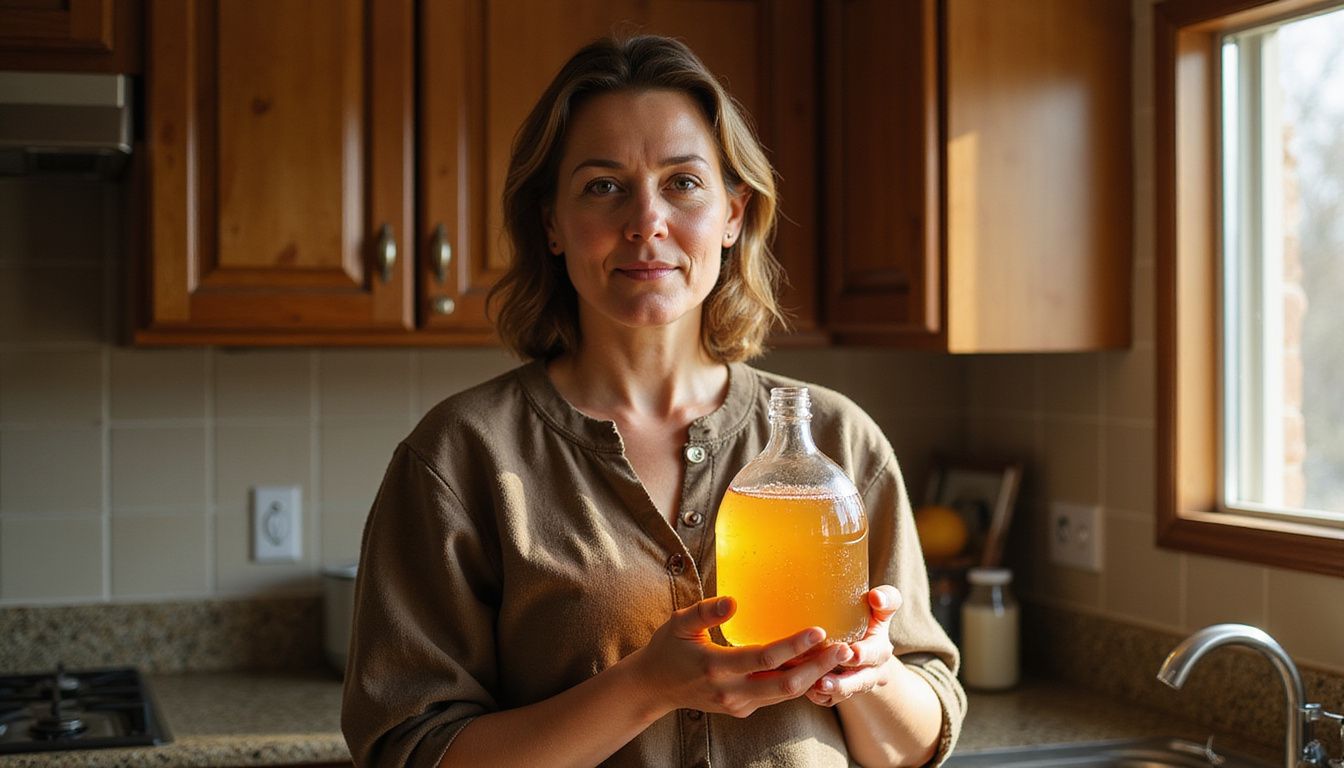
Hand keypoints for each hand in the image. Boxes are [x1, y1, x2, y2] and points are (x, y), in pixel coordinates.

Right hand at [629, 596, 853, 718]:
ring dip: (814, 677)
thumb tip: (734, 600)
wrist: (654, 688)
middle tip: (844, 647)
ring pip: (785, 695)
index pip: (763, 658)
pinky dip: (798, 683)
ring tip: (838, 656)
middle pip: (785, 684)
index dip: (794, 646)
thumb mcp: (679, 623)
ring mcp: (738, 705)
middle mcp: (730, 691)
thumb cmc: (667, 648)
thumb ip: (706, 611)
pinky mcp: (742, 710)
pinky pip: (776, 697)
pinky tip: (815, 666)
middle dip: (818, 667)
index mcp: (715, 666)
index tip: (819, 631)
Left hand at [806, 585, 901, 706]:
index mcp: (880, 650)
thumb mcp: (880, 611)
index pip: (876, 653)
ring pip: (845, 693)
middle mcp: (871, 672)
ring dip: (831, 690)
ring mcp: (855, 685)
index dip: (865, 654)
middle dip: (845, 680)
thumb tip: (877, 597)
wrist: (862, 650)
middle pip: (861, 680)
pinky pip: (830, 700)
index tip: (853, 651)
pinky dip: (820, 696)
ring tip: (816, 686)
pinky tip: (808, 691)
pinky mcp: (838, 694)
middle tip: (826, 676)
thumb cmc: (869, 622)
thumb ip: (886, 600)